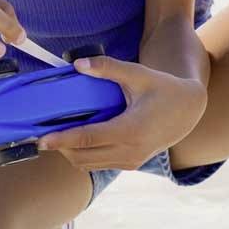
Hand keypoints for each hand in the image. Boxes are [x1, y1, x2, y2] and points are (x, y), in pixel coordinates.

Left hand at [37, 55, 208, 171]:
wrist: (188, 110)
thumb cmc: (162, 88)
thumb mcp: (137, 74)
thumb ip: (108, 68)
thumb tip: (78, 64)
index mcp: (131, 130)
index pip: (88, 139)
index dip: (62, 139)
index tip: (41, 139)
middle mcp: (130, 152)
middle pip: (83, 157)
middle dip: (60, 147)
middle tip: (41, 133)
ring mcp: (131, 161)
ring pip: (89, 164)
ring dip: (70, 152)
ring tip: (55, 134)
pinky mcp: (131, 164)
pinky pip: (99, 164)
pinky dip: (83, 154)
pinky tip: (75, 138)